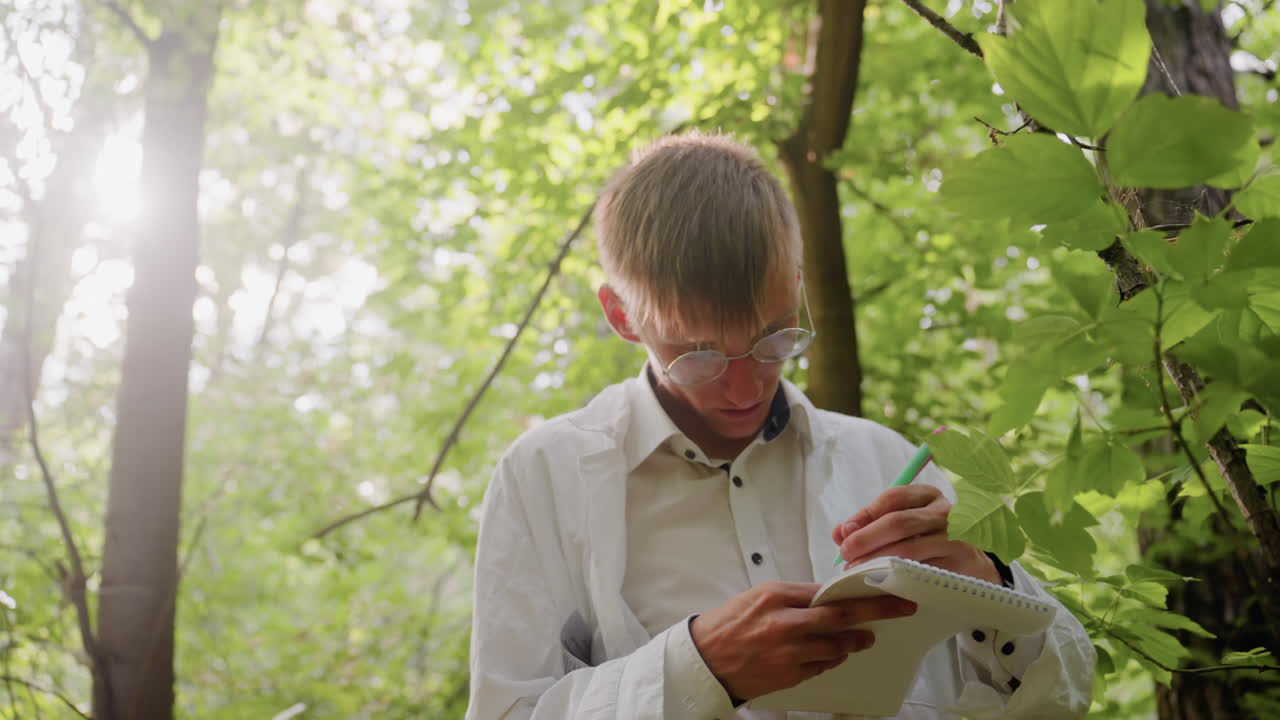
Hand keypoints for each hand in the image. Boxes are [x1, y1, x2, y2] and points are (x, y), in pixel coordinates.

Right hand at [689, 582, 916, 700]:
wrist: (706, 659)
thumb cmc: (730, 625)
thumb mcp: (760, 597)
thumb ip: (795, 596)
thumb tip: (828, 596)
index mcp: (777, 595)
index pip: (828, 591)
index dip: (860, 591)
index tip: (884, 588)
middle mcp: (785, 622)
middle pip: (841, 616)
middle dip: (876, 611)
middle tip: (900, 609)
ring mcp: (789, 651)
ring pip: (837, 646)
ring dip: (855, 642)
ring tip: (864, 638)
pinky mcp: (790, 674)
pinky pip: (822, 666)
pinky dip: (832, 659)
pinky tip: (834, 654)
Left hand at [831, 484, 1001, 585]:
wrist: (973, 567)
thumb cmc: (930, 542)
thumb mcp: (903, 527)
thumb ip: (870, 526)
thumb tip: (839, 532)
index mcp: (927, 495)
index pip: (892, 498)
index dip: (865, 515)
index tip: (844, 533)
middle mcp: (943, 510)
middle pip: (898, 522)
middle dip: (866, 539)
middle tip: (846, 555)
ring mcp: (955, 535)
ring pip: (910, 548)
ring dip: (877, 561)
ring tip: (856, 571)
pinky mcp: (960, 560)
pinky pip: (924, 569)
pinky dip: (898, 576)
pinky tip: (882, 582)